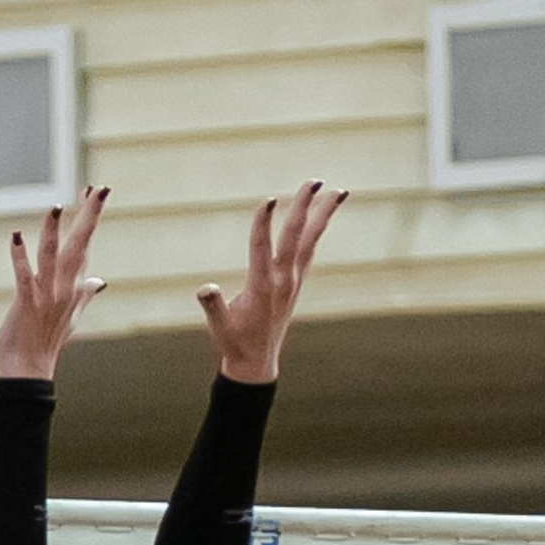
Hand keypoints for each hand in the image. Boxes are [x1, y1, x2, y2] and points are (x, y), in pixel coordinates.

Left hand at [0, 187, 108, 380]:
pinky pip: (24, 276)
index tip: (94, 191)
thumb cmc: (47, 341)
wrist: (29, 370)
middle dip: (88, 217)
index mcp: (75, 287)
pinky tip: (16, 236)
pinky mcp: (26, 304)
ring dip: (53, 232)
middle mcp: (65, 288)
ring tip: (55, 207)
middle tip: (98, 188)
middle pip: (79, 246)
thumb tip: (100, 281)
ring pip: (52, 258)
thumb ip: (85, 295)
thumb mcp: (71, 316)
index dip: (89, 218)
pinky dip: (19, 257)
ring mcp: (46, 296)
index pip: (85, 245)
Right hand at [197, 183, 345, 385]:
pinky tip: (323, 217)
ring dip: (323, 214)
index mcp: (262, 288)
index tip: (267, 201)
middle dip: (304, 207)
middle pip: (295, 236)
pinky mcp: (296, 282)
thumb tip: (204, 289)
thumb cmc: (234, 343)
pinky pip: (310, 250)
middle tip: (313, 181)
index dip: (263, 224)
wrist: (257, 363)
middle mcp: (283, 280)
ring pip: (311, 240)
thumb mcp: (219, 327)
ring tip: (340, 191)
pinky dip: (317, 231)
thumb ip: (212, 307)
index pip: (262, 249)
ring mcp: (293, 280)